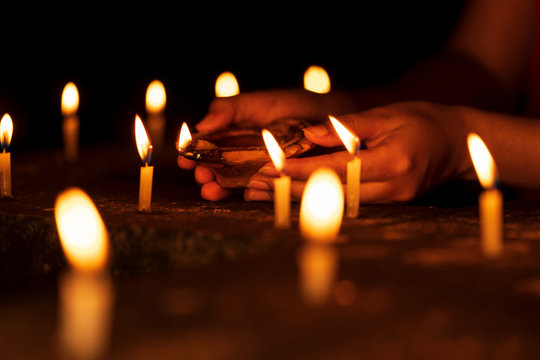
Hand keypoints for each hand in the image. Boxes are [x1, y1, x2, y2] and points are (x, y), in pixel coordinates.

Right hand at [178, 89, 334, 200]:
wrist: (327, 115)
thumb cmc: (290, 104)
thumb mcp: (255, 102)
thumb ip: (227, 110)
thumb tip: (201, 126)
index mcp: (232, 133)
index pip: (206, 146)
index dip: (193, 153)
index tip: (184, 159)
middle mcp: (241, 153)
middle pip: (216, 167)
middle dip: (204, 174)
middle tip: (200, 177)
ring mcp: (257, 168)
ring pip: (232, 181)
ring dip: (218, 187)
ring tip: (211, 190)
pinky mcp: (275, 179)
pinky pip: (258, 189)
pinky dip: (247, 193)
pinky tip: (240, 195)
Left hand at [245, 101, 469, 202]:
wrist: (458, 144)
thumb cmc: (423, 121)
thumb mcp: (387, 115)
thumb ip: (347, 127)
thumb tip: (308, 135)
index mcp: (393, 162)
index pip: (337, 169)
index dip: (301, 170)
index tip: (271, 167)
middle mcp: (393, 189)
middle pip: (331, 194)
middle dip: (290, 190)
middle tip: (255, 185)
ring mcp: (394, 203)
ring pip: (336, 204)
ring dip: (299, 199)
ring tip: (264, 193)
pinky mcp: (392, 207)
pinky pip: (348, 205)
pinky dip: (318, 200)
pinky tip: (293, 196)